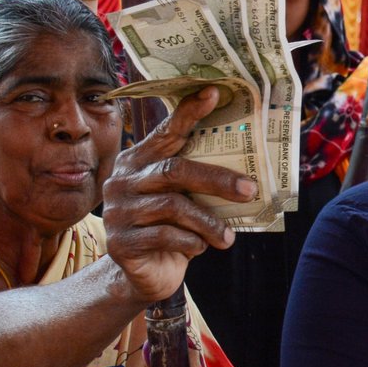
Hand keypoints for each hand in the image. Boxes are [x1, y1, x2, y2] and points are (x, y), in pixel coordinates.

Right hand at [101, 88, 257, 303]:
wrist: (144, 274)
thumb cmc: (172, 227)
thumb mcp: (185, 198)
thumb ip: (197, 181)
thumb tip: (248, 171)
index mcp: (139, 161)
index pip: (166, 131)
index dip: (189, 112)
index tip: (214, 92)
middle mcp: (123, 180)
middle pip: (175, 170)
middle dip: (217, 180)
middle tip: (250, 190)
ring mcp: (117, 211)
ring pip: (173, 206)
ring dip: (209, 222)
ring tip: (228, 237)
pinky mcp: (120, 243)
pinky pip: (165, 236)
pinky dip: (191, 242)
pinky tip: (200, 248)